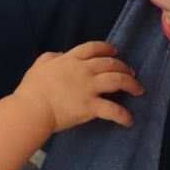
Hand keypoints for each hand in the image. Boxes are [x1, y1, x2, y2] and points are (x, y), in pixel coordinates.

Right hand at [14, 41, 143, 131]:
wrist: (32, 109)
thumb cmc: (32, 88)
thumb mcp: (39, 65)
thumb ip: (51, 57)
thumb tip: (60, 55)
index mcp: (70, 60)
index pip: (93, 48)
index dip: (107, 48)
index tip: (115, 51)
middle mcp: (83, 71)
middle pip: (110, 63)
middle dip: (123, 66)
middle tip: (131, 72)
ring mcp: (89, 88)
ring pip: (117, 81)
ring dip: (131, 84)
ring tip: (138, 89)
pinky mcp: (91, 107)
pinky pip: (112, 110)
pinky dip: (123, 116)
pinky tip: (129, 121)